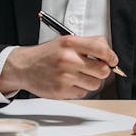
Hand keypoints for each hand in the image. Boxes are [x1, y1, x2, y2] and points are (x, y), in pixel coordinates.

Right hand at [0, 35, 118, 98]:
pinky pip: (83, 93)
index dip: (111, 56)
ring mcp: (64, 76)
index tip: (112, 60)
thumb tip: (109, 53)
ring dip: (90, 81)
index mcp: (70, 43)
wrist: (23, 67)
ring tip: (78, 76)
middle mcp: (68, 59)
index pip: (101, 48)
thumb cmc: (46, 55)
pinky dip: (79, 89)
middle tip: (95, 69)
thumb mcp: (64, 42)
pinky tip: (68, 83)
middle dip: (102, 71)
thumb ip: (87, 44)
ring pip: (95, 84)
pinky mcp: (61, 91)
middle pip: (102, 70)